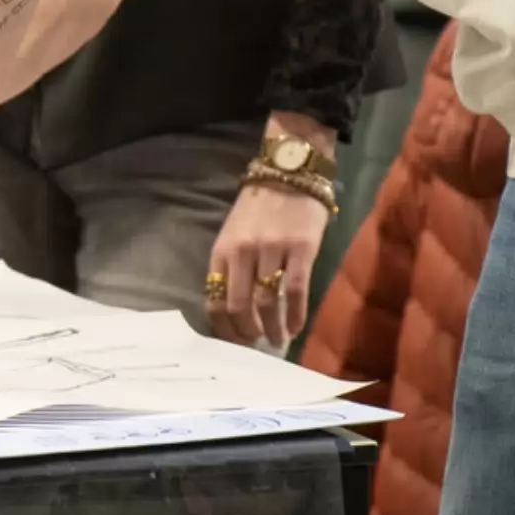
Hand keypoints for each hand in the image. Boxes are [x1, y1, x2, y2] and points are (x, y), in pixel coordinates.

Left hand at [208, 183, 330, 345]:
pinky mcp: (300, 249)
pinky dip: (296, 315)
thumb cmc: (260, 206)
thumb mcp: (234, 233)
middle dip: (247, 333)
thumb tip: (235, 308)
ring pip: (266, 303)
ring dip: (272, 328)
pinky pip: (296, 291)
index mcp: (222, 250)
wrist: (288, 171)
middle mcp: (242, 253)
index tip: (235, 340)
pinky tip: (297, 327)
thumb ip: (232, 266)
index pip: (214, 300)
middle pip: (238, 307)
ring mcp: (271, 250)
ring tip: (277, 340)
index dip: (224, 328)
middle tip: (257, 343)